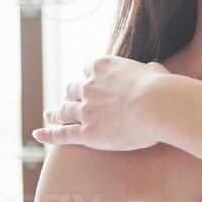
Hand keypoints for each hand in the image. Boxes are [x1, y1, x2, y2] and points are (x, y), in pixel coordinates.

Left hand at [32, 56, 170, 150]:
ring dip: (56, 113)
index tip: (90, 80)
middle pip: (72, 88)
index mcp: (104, 66)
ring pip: (64, 111)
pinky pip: (62, 133)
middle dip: (71, 94)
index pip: (88, 68)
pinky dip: (48, 134)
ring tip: (50, 115)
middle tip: (69, 99)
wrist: (157, 106)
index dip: (89, 76)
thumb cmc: (162, 88)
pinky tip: (38, 134)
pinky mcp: (86, 132)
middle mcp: (90, 86)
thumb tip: (152, 69)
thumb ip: (148, 70)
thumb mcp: (155, 71)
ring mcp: (85, 110)